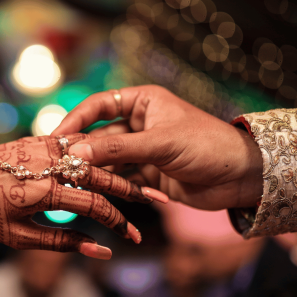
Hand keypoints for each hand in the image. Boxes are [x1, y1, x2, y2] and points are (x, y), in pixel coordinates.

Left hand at [0, 134, 164, 258]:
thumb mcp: (19, 237)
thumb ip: (62, 242)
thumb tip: (101, 251)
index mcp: (45, 192)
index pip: (95, 206)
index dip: (119, 223)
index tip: (134, 237)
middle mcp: (50, 165)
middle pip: (103, 176)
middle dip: (133, 191)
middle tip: (158, 201)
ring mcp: (47, 147)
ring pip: (95, 156)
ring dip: (121, 169)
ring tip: (142, 180)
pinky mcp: (43, 138)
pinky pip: (79, 143)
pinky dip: (99, 153)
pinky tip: (115, 161)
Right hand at [52, 85, 262, 210]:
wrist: (241, 177)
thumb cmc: (206, 146)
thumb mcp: (159, 143)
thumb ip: (117, 149)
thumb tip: (75, 154)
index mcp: (142, 102)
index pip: (98, 105)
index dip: (75, 120)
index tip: (55, 137)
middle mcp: (139, 123)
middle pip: (100, 136)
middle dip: (82, 151)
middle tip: (59, 166)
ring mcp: (142, 150)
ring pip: (108, 161)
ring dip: (95, 172)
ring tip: (73, 183)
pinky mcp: (148, 174)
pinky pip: (122, 179)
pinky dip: (113, 188)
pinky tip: (99, 195)